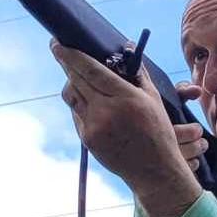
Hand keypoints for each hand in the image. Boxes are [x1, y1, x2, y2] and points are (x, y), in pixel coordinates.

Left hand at [50, 38, 202, 216]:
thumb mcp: (154, 100)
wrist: (155, 172)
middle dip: (65, 63)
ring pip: (71, 96)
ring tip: (77, 78)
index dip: (71, 55)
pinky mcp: (88, 140)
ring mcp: (94, 127)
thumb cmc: (158, 133)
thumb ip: (138, 72)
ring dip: (72, 83)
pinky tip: (90, 104)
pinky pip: (76, 114)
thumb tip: (126, 45)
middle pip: (75, 79)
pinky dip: (80, 105)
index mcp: (125, 97)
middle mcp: (106, 111)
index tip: (58, 44)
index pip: (90, 69)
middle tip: (60, 51)